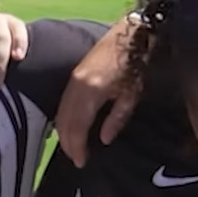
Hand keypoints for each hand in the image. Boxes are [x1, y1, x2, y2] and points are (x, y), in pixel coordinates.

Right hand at [56, 17, 140, 167]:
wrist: (132, 33)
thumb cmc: (137, 64)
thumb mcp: (132, 94)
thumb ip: (116, 118)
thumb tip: (103, 139)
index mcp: (91, 92)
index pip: (77, 127)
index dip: (77, 147)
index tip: (81, 162)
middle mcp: (76, 86)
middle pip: (64, 121)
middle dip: (68, 143)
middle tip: (76, 160)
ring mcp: (73, 79)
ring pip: (60, 112)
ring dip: (63, 132)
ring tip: (72, 148)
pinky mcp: (74, 75)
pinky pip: (62, 102)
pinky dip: (63, 118)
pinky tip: (69, 127)